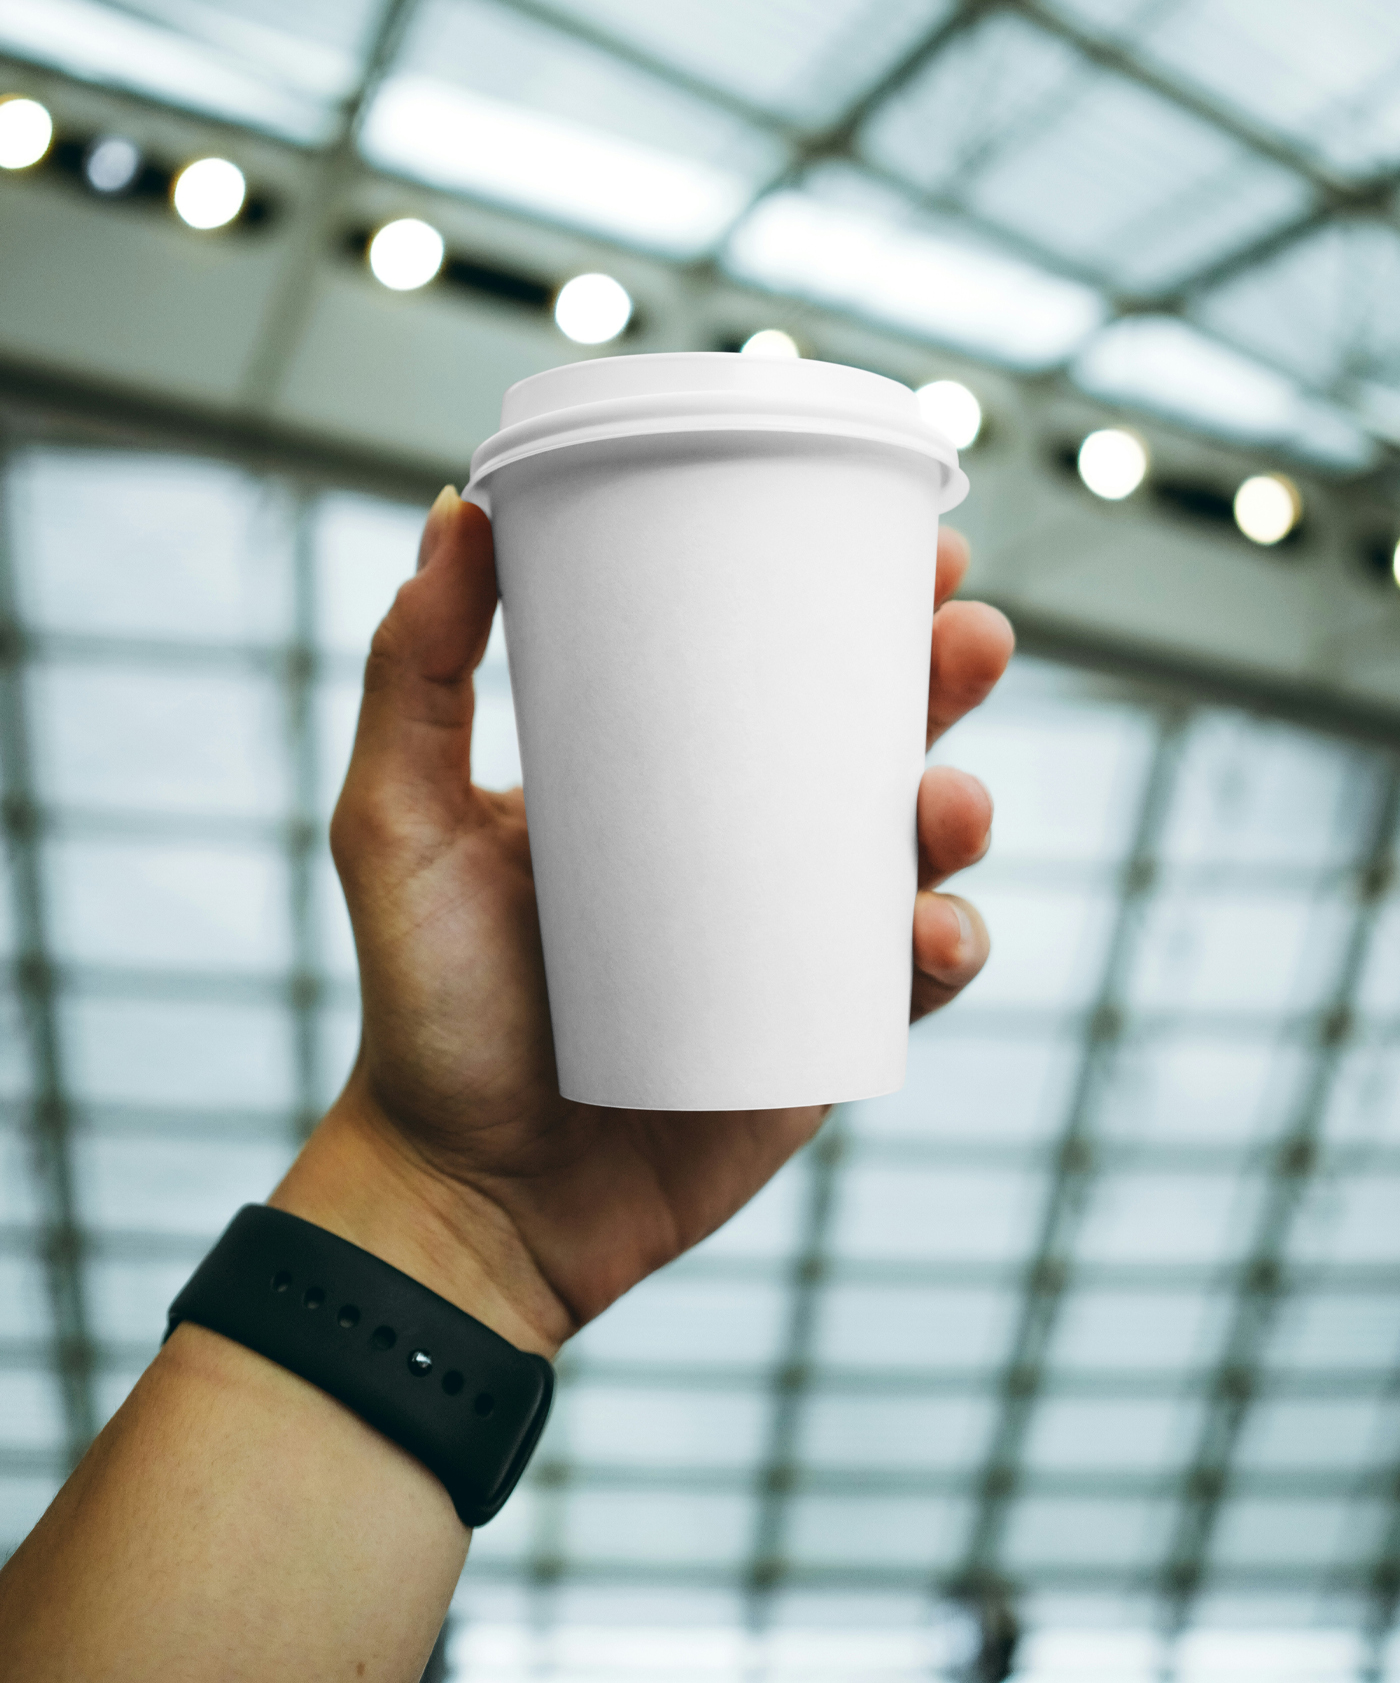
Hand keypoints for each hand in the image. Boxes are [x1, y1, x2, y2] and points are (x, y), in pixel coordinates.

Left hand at [274, 490, 1013, 1356]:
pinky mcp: (821, 1036)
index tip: (911, 538)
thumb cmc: (424, 1003)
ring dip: (965, 808)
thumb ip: (412, 673)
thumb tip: (455, 512)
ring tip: (948, 801)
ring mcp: (791, 939)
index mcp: (665, 774)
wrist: (461, 1193)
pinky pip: (911, 982)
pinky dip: (947, 946)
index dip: (859, 593)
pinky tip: (933, 930)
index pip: (777, 659)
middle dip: (944, 676)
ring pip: (916, 851)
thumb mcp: (396, 820)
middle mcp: (743, 844)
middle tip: (969, 636)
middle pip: (876, 736)